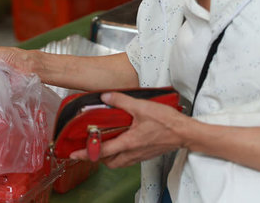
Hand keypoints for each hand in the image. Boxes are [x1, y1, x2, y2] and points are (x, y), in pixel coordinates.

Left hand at [71, 92, 190, 166]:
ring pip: (118, 162)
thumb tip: (104, 97)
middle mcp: (132, 153)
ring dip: (108, 156)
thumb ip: (121, 101)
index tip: (73, 154)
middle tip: (88, 147)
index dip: (85, 153)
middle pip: (108, 161)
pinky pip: (128, 159)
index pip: (101, 151)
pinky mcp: (146, 154)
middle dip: (96, 157)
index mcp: (128, 143)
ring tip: (102, 145)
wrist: (186, 133)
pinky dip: (120, 154)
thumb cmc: (167, 122)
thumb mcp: (141, 107)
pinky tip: (121, 142)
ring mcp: (140, 155)